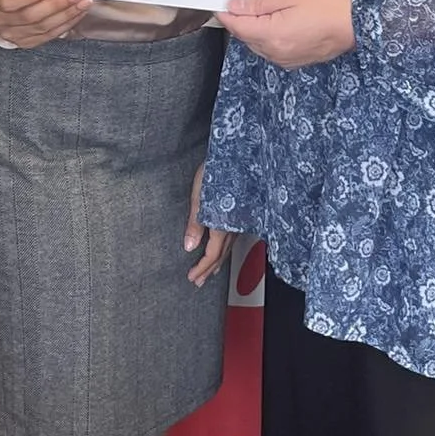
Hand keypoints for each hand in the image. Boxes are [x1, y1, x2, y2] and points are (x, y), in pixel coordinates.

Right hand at [0, 0, 91, 48]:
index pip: (10, 1)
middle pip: (30, 16)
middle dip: (57, 5)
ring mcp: (10, 35)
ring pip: (42, 28)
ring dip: (66, 16)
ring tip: (82, 4)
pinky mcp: (24, 43)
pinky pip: (48, 36)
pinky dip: (65, 25)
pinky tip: (76, 15)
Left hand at [184, 162, 234, 287]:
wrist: (241, 153)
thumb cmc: (217, 169)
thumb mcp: (200, 195)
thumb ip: (195, 223)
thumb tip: (188, 247)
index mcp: (222, 223)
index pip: (212, 254)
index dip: (201, 268)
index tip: (191, 277)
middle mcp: (235, 225)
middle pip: (222, 255)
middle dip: (210, 270)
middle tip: (199, 282)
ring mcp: (242, 219)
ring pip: (230, 247)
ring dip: (220, 262)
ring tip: (213, 272)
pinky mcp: (245, 212)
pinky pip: (236, 236)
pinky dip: (228, 248)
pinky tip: (226, 247)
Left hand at [217, 0, 355, 68]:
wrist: (355, 24)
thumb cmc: (327, 6)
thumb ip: (259, 3)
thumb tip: (234, 6)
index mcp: (271, 35)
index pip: (237, 26)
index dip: (226, 13)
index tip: (223, 2)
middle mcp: (275, 52)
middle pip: (245, 37)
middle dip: (240, 20)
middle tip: (244, 1)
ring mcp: (284, 60)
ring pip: (256, 44)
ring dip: (254, 29)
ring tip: (264, 10)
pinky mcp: (293, 61)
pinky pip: (270, 50)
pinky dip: (267, 37)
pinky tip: (276, 24)